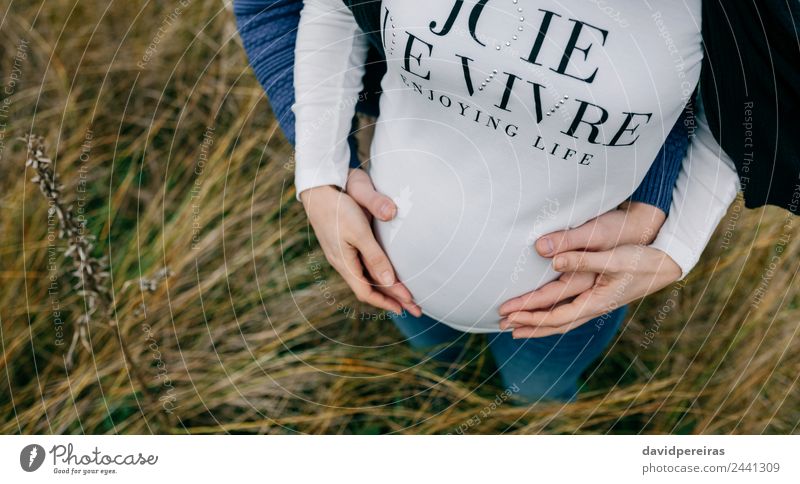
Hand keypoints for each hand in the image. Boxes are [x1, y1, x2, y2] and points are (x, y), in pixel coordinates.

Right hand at [300, 172, 421, 316]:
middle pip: (369, 288)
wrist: (320, 189)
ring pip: (368, 277)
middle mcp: (343, 262)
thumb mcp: (359, 232)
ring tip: (406, 295)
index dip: (385, 302)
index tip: (405, 308)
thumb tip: (389, 281)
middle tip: (415, 308)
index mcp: (344, 263)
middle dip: (392, 299)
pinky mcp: (347, 244)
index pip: (366, 292)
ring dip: (387, 287)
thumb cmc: (339, 208)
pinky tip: (388, 274)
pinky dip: (379, 274)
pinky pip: (365, 266)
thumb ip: (374, 256)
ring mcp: (344, 254)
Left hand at [498, 202, 679, 337]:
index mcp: (596, 302)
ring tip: (516, 326)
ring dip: (538, 323)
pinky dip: (552, 316)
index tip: (510, 315)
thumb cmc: (643, 258)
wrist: (669, 263)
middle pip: (555, 323)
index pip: (556, 315)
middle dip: (529, 325)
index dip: (531, 317)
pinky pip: (569, 312)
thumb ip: (582, 258)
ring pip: (562, 320)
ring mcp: (597, 305)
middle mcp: (594, 307)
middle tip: (503, 326)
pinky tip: (544, 314)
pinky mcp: (599, 297)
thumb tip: (552, 260)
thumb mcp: (613, 257)